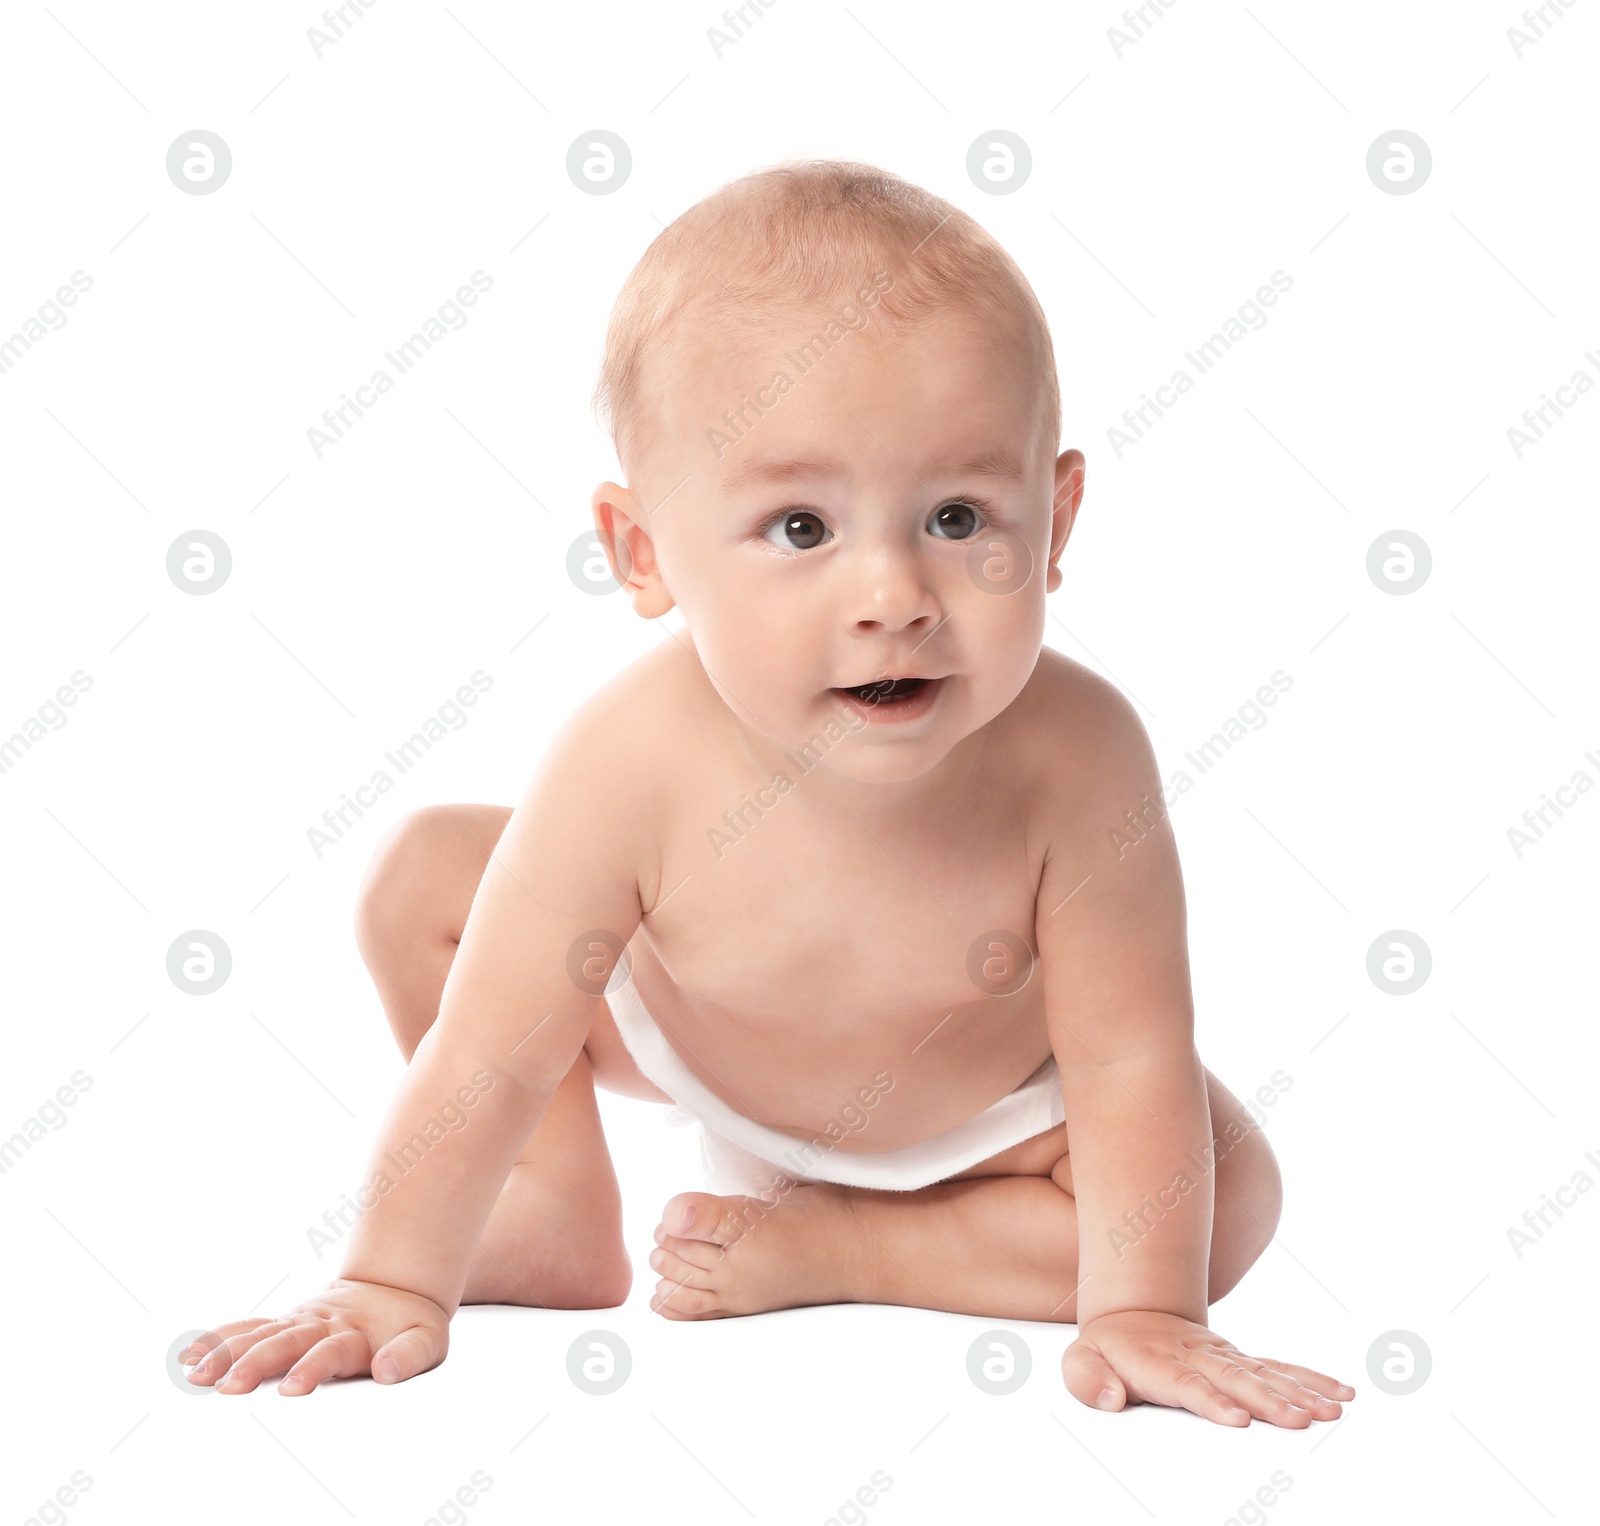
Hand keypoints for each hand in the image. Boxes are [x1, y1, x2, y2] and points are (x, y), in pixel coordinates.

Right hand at [180, 1278, 449, 1395]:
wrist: (395, 1288)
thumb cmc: (410, 1324)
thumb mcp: (426, 1338)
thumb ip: (409, 1355)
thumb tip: (388, 1371)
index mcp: (354, 1333)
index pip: (330, 1351)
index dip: (312, 1368)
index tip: (292, 1390)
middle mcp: (320, 1324)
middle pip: (285, 1342)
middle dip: (256, 1364)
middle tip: (229, 1386)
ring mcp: (299, 1321)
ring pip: (258, 1334)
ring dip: (228, 1353)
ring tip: (197, 1374)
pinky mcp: (284, 1322)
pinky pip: (248, 1328)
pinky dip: (220, 1339)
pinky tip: (190, 1356)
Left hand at [1063, 1310, 1352, 1426]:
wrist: (1132, 1314)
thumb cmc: (1108, 1348)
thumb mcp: (1080, 1361)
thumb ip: (1088, 1380)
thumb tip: (1110, 1399)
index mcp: (1160, 1361)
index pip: (1188, 1385)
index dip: (1213, 1402)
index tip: (1238, 1419)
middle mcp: (1198, 1357)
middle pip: (1236, 1381)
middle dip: (1269, 1401)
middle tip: (1300, 1421)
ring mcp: (1224, 1357)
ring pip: (1265, 1374)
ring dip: (1299, 1392)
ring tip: (1331, 1411)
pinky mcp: (1241, 1360)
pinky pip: (1280, 1368)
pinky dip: (1311, 1379)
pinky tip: (1340, 1394)